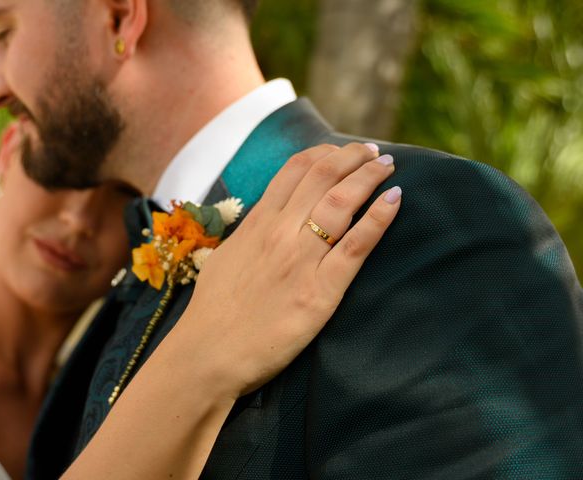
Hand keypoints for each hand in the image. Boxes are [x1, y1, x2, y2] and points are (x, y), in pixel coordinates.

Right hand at [63, 143, 401, 479]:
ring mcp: (301, 260)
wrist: (208, 353)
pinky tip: (395, 199)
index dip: (323, 153)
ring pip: (341, 202)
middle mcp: (280, 233)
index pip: (295, 170)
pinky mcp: (320, 291)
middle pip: (323, 177)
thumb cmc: (213, 310)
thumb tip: (270, 216)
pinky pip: (355, 246)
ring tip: (386, 166)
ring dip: (368, 176)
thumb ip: (252, 232)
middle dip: (352, 157)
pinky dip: (378, 219)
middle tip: (371, 152)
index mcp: (257, 223)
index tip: (340, 151)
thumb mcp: (227, 256)